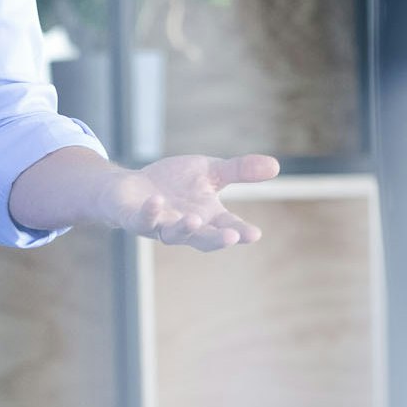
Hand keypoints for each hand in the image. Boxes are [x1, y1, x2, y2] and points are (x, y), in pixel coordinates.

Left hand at [107, 154, 279, 251]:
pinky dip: (150, 212)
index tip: (255, 234)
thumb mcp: (211, 171)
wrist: (131, 188)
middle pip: (203, 239)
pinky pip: (142, 220)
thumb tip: (276, 166)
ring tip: (194, 219)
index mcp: (207, 218)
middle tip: (232, 237)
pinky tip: (156, 201)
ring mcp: (159, 226)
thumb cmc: (174, 184)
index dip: (240, 232)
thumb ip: (240, 171)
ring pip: (172, 234)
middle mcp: (185, 226)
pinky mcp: (135, 219)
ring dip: (184, 228)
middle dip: (216, 239)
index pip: (227, 228)